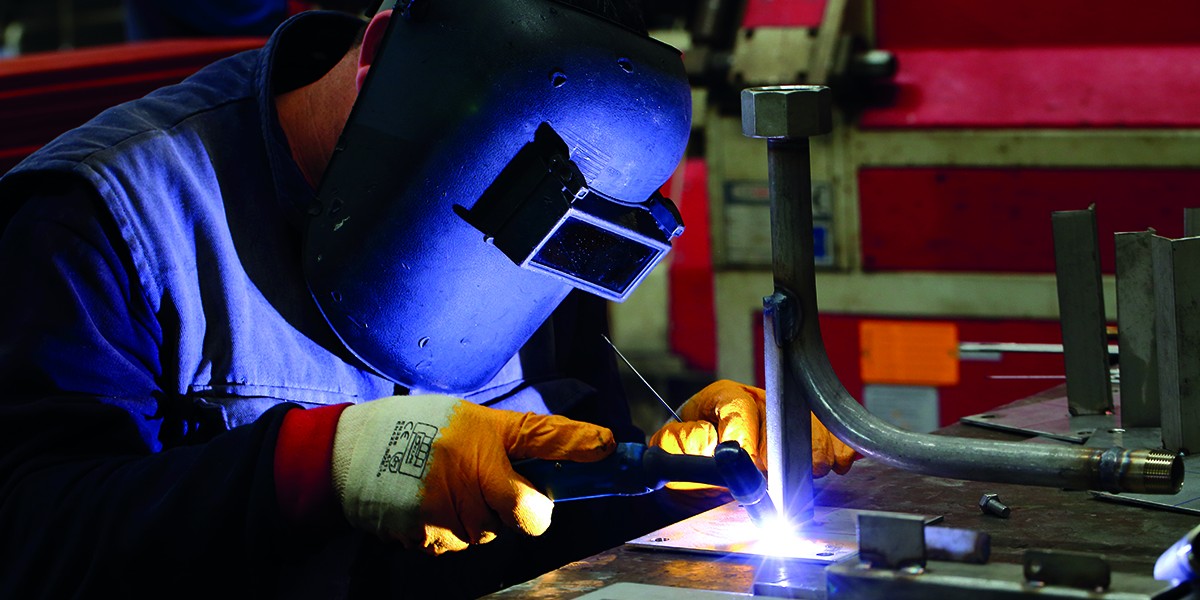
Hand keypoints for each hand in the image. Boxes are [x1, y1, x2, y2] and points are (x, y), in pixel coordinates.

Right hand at [331, 395, 614, 553]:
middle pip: (529, 513)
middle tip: (500, 489)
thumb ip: (513, 440)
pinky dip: (451, 530)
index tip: (609, 446)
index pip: (544, 437)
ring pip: (493, 533)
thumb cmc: (416, 429)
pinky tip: (429, 503)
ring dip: (481, 519)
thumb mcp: (468, 419)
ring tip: (448, 487)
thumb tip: (560, 459)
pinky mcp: (428, 535)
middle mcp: (472, 472)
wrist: (348, 453)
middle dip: (525, 509)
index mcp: (486, 436)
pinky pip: (460, 544)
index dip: (580, 444)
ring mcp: (450, 508)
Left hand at [648, 380, 855, 480]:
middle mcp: (756, 402)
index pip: (736, 404)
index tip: (747, 456)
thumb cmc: (685, 460)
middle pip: (777, 411)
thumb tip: (705, 439)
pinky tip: (841, 463)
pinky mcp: (804, 434)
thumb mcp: (669, 452)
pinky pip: (825, 434)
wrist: (698, 478)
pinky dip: (836, 448)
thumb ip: (679, 443)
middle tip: (785, 468)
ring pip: (805, 421)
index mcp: (721, 399)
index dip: (742, 430)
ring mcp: (783, 416)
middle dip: (783, 441)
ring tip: (817, 469)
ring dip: (813, 447)